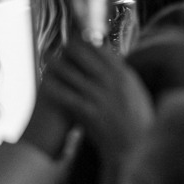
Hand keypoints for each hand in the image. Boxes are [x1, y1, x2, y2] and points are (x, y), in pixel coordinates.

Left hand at [40, 42, 152, 162]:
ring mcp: (99, 97)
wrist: (134, 146)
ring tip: (47, 59)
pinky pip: (66, 96)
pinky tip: (44, 83)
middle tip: (59, 45)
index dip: (88, 42)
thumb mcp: (138, 93)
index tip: (78, 37)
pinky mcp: (88, 112)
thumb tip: (114, 63)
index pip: (103, 50)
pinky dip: (54, 88)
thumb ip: (125, 77)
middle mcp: (112, 82)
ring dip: (57, 65)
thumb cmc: (138, 121)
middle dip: (70, 49)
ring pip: (71, 73)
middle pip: (85, 57)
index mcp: (126, 76)